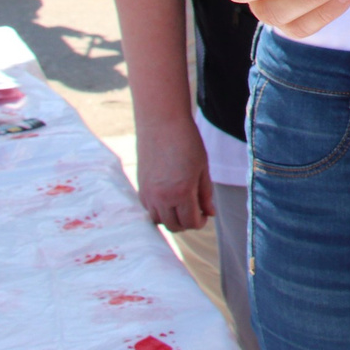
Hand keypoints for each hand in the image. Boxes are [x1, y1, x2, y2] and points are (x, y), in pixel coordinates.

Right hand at [135, 113, 215, 231]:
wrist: (161, 122)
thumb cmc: (187, 141)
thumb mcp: (203, 168)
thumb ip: (206, 194)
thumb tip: (210, 213)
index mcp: (182, 192)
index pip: (191, 222)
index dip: (201, 221)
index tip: (205, 213)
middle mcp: (162, 197)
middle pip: (174, 226)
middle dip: (187, 222)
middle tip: (195, 209)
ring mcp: (148, 194)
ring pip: (160, 220)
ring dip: (172, 217)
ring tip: (182, 203)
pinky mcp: (140, 188)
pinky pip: (149, 209)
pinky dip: (160, 209)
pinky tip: (169, 196)